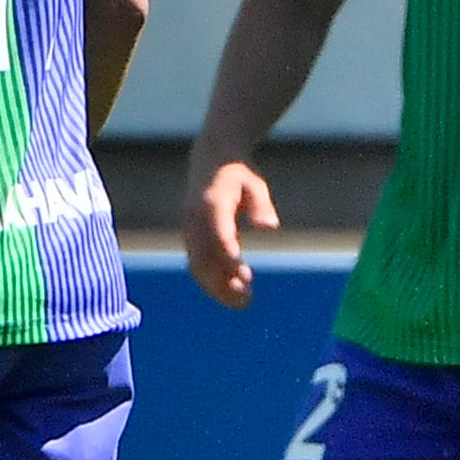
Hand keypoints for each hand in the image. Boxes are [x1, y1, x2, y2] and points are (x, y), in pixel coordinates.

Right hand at [188, 160, 279, 308]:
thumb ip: (261, 204)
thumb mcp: (255, 183)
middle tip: (247, 299)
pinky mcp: (189, 237)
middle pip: (202, 259)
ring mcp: (189, 229)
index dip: (229, 259)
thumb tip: (270, 226)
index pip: (218, 237)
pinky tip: (233, 288)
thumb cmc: (238, 173)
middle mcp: (195, 219)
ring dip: (217, 287)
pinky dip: (212, 280)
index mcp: (212, 203)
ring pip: (197, 266)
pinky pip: (197, 264)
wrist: (210, 159)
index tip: (246, 278)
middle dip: (222, 283)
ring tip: (243, 300)